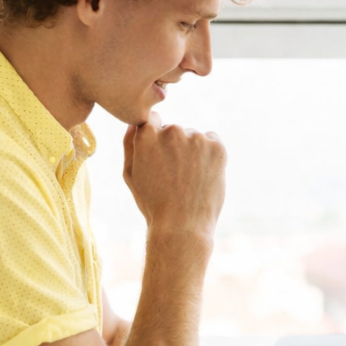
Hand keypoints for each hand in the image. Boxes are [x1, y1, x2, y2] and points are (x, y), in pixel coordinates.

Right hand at [123, 112, 226, 237]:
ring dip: (192, 150)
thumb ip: (129, 144)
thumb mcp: (130, 175)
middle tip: (174, 175)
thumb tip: (134, 123)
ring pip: (193, 137)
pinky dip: (209, 153)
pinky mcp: (216, 147)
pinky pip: (212, 141)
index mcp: (147, 134)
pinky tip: (202, 174)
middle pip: (174, 130)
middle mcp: (172, 131)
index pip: (152, 119)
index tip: (158, 157)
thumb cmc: (152, 203)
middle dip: (173, 146)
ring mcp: (196, 138)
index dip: (155, 138)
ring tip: (188, 179)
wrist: (182, 227)